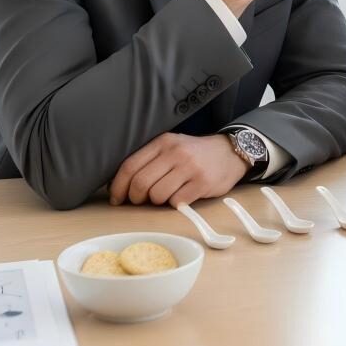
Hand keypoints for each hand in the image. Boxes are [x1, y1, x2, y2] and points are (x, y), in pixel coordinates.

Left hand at [108, 132, 247, 207]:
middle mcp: (175, 152)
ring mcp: (190, 167)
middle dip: (135, 198)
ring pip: (157, 195)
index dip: (118, 186)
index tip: (116, 198)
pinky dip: (175, 204)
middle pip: (140, 183)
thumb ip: (149, 160)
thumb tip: (120, 186)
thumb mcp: (171, 147)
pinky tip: (182, 196)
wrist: (230, 152)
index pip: (129, 166)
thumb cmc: (194, 154)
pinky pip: (176, 202)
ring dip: (157, 202)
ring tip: (165, 196)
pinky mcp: (202, 183)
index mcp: (163, 142)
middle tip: (140, 201)